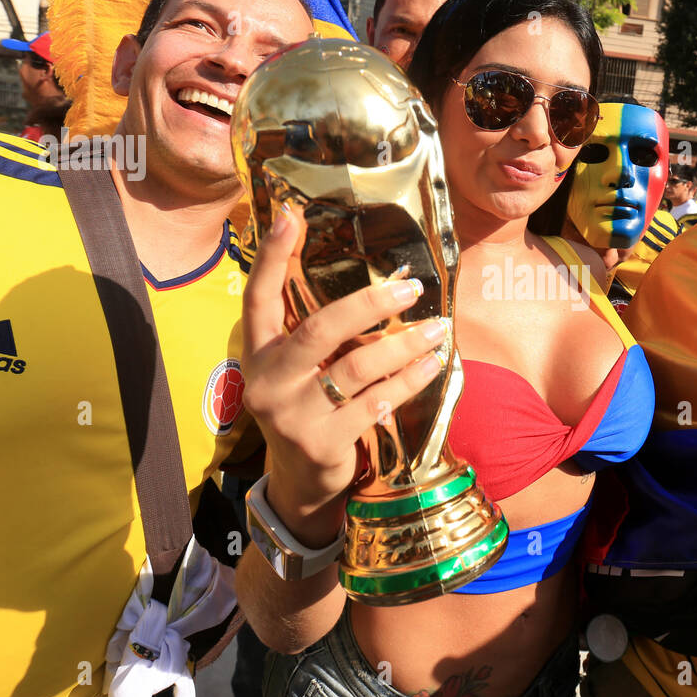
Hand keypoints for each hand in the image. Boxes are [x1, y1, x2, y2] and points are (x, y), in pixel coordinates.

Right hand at [242, 203, 446, 527]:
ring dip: (404, 345)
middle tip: (412, 288)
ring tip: (438, 329)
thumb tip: (369, 285)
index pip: (259, 296)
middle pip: (320, 329)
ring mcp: (293, 415)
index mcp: (258, 353)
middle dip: (369, 303)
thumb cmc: (310, 408)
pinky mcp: (322, 443)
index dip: (271, 256)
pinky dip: (408, 381)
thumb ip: (319, 335)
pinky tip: (431, 366)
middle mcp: (268, 381)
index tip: (290, 214)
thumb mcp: (300, 370)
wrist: (302, 481)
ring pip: (356, 367)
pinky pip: (375, 402)